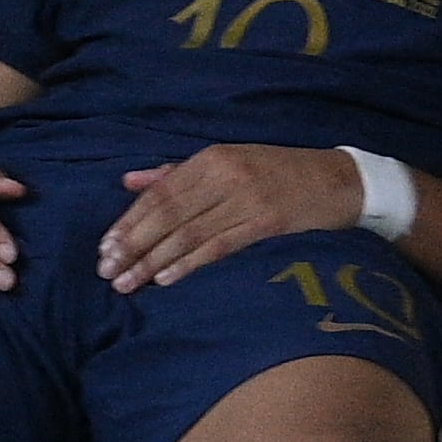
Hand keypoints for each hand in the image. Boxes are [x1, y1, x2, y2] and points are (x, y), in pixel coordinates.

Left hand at [100, 144, 361, 292]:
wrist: (337, 180)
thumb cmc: (278, 172)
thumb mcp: (228, 162)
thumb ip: (176, 172)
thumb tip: (129, 182)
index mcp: (211, 158)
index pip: (159, 192)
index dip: (129, 221)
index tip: (104, 248)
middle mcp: (225, 175)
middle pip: (167, 214)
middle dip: (133, 245)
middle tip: (107, 272)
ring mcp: (246, 198)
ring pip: (188, 233)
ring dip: (153, 260)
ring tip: (128, 283)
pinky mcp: (266, 222)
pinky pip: (219, 246)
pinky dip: (189, 263)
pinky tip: (166, 279)